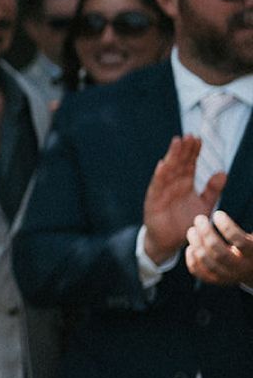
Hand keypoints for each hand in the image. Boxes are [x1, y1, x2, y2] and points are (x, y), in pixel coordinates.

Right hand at [143, 136, 223, 263]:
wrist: (170, 241)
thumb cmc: (185, 222)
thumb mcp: (204, 205)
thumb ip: (213, 189)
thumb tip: (223, 172)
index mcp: (185, 184)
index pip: (189, 163)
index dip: (193, 152)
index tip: (198, 139)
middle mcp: (173, 184)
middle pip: (179, 163)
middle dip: (183, 149)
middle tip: (188, 136)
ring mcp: (162, 191)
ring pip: (168, 170)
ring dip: (172, 156)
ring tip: (176, 143)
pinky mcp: (153, 201)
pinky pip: (157, 187)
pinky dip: (159, 176)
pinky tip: (162, 165)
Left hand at [185, 210, 252, 286]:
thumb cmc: (252, 244)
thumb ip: (249, 222)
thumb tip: (228, 186)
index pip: (239, 241)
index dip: (226, 226)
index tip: (217, 213)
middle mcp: (241, 267)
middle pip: (218, 251)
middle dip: (206, 233)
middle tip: (199, 218)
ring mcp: (227, 276)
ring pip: (206, 261)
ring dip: (195, 243)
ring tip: (192, 230)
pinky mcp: (215, 280)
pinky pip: (198, 271)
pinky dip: (191, 258)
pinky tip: (191, 246)